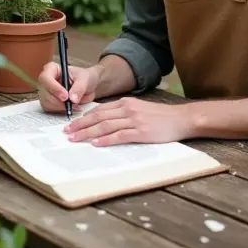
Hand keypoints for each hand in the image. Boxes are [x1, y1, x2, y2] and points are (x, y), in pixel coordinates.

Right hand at [37, 62, 99, 112]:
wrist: (89, 86)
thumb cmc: (85, 77)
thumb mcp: (84, 79)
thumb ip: (78, 87)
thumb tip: (72, 99)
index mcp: (53, 69)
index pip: (45, 78)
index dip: (54, 88)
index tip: (65, 96)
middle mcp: (47, 81)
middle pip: (45, 93)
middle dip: (58, 101)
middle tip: (72, 104)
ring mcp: (47, 92)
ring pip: (47, 103)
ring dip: (60, 107)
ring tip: (75, 105)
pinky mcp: (50, 103)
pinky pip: (50, 110)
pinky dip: (61, 111)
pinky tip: (72, 108)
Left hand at [63, 97, 192, 145]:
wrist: (181, 118)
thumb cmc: (162, 117)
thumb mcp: (140, 109)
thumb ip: (124, 113)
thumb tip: (107, 122)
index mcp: (126, 103)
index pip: (100, 110)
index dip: (84, 117)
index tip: (72, 124)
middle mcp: (127, 109)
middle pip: (98, 117)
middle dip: (81, 125)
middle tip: (67, 132)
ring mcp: (134, 120)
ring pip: (105, 126)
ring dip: (88, 133)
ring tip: (75, 139)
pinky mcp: (141, 132)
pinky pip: (119, 135)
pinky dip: (106, 140)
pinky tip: (95, 144)